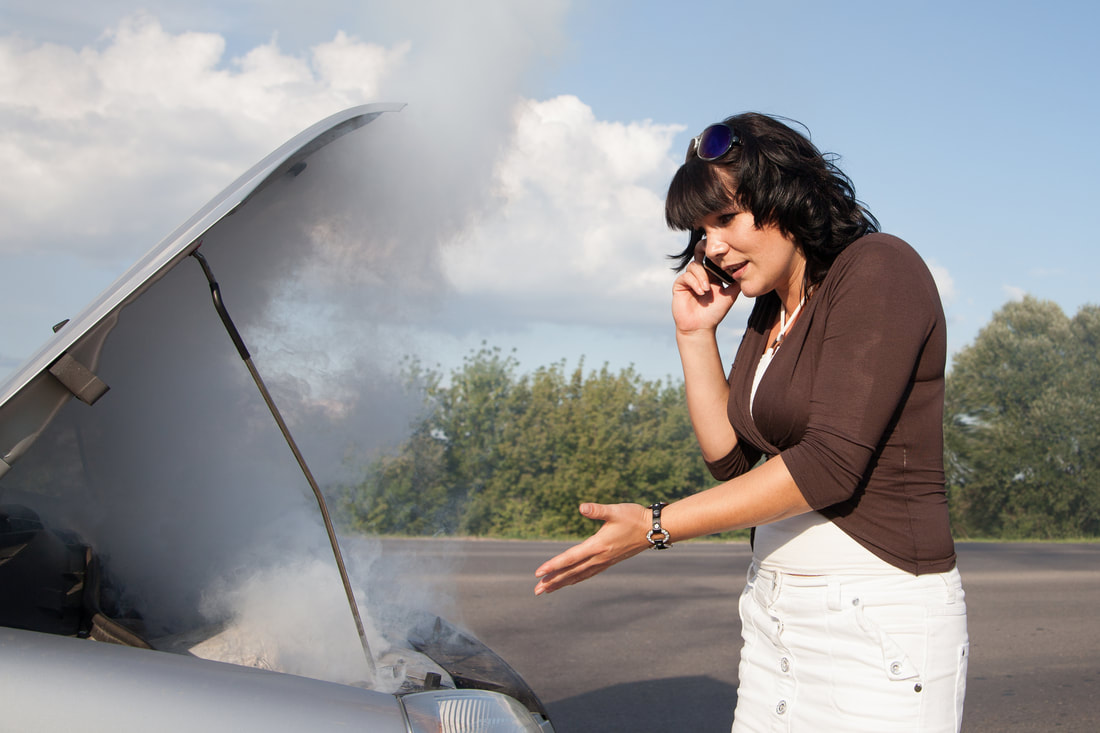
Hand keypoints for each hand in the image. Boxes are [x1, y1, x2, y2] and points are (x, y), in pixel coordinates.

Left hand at [534, 503, 651, 595]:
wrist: (654, 529)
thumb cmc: (634, 517)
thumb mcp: (615, 510)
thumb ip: (598, 510)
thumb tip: (582, 508)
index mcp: (598, 545)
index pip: (570, 558)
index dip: (553, 565)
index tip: (538, 573)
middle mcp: (600, 557)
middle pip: (572, 572)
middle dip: (553, 581)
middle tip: (536, 591)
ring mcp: (605, 561)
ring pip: (579, 575)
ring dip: (563, 583)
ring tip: (547, 590)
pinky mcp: (609, 561)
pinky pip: (589, 574)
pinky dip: (577, 579)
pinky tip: (571, 581)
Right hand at [672, 258, 739, 334]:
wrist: (700, 327)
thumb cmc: (714, 313)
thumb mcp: (730, 296)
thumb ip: (736, 283)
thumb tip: (746, 271)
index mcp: (712, 275)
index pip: (713, 260)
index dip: (717, 257)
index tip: (725, 259)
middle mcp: (700, 275)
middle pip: (702, 257)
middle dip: (708, 260)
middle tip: (714, 269)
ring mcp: (689, 279)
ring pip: (694, 266)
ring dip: (702, 276)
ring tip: (707, 290)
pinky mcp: (680, 285)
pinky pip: (686, 276)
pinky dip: (694, 282)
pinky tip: (701, 292)